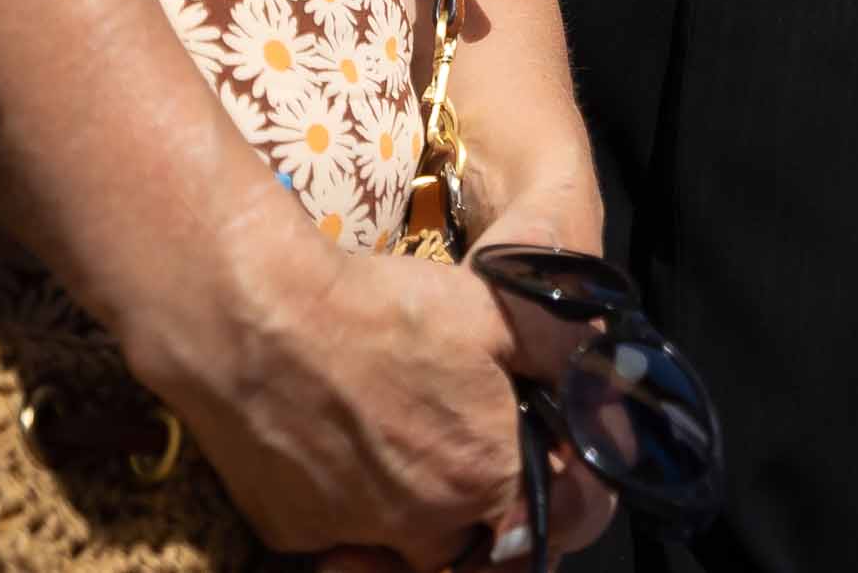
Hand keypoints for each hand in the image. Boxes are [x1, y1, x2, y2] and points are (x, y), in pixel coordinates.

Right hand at [139, 236, 555, 564]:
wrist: (257, 319)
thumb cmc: (385, 310)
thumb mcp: (500, 311)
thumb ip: (560, 356)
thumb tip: (600, 381)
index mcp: (485, 478)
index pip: (550, 522)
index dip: (558, 491)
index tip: (546, 463)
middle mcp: (424, 526)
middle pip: (473, 545)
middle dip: (482, 512)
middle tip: (465, 455)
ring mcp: (352, 535)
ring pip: (401, 550)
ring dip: (413, 522)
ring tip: (403, 460)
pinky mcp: (290, 530)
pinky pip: (335, 536)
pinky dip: (346, 509)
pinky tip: (337, 452)